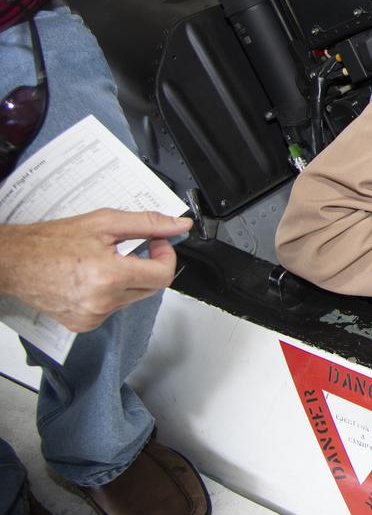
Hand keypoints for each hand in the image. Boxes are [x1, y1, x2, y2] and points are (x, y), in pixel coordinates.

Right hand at [0, 210, 191, 332]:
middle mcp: (102, 302)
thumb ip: (147, 224)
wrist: (14, 262)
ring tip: (106, 263)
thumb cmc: (51, 242)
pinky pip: (114, 308)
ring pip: (133, 298)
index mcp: (110, 277)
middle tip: (135, 247)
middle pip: (151, 287)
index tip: (158, 243)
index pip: (163, 275)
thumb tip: (178, 226)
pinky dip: (113, 293)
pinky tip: (94, 279)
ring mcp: (92, 317)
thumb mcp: (104, 223)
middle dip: (149, 265)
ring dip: (130, 280)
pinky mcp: (83, 324)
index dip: (166, 255)